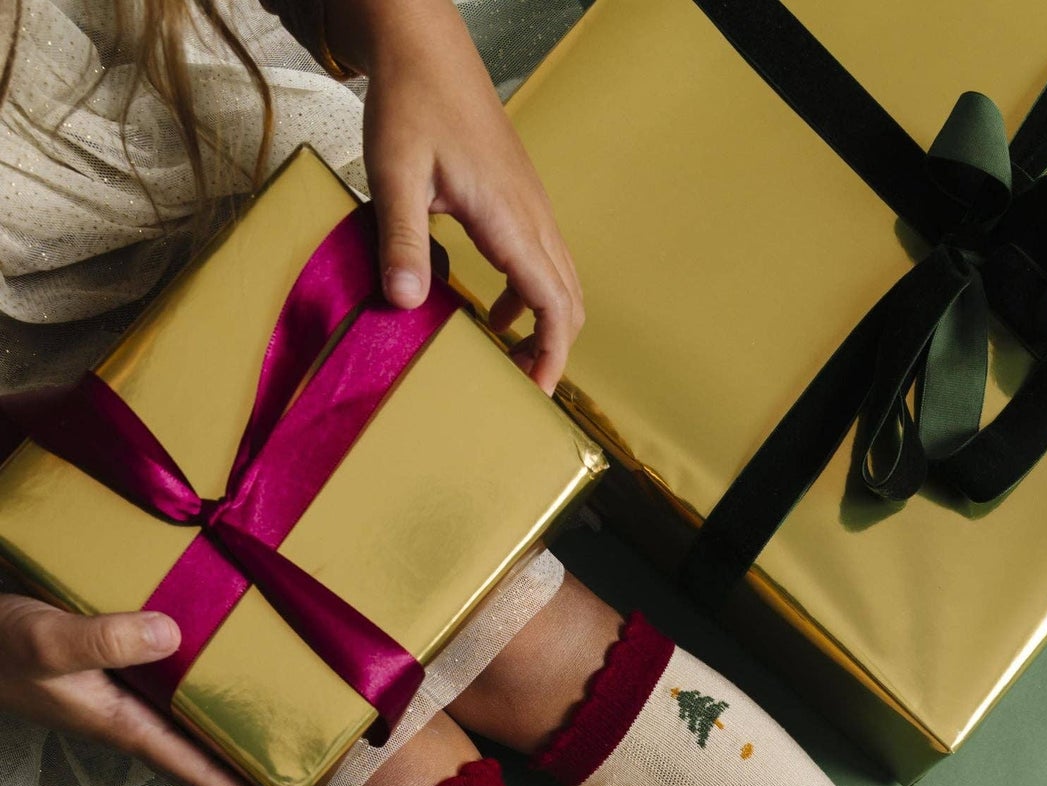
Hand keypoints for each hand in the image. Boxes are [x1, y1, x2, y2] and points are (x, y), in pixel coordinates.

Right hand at [0, 595, 302, 785]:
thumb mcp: (46, 640)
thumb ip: (104, 640)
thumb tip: (173, 636)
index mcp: (123, 725)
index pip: (196, 773)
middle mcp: (131, 719)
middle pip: (204, 764)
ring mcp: (126, 698)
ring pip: (195, 734)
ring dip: (237, 754)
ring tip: (282, 767)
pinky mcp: (121, 670)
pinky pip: (181, 697)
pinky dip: (213, 704)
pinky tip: (234, 696)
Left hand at [331, 0, 584, 394]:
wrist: (425, 49)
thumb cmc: (413, 104)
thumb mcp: (395, 174)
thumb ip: (403, 240)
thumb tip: (407, 302)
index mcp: (511, 219)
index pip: (554, 303)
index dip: (551, 355)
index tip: (536, 392)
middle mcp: (533, 217)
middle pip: (569, 300)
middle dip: (553, 349)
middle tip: (521, 388)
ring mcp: (531, 208)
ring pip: (559, 282)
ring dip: (542, 324)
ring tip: (508, 358)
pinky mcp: (519, 200)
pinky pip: (540, 261)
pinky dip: (528, 296)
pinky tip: (492, 308)